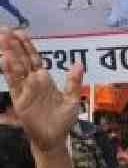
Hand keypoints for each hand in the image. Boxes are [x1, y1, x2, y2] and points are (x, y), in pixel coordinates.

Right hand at [0, 29, 82, 152]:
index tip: (21, 32)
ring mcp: (25, 90)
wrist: (54, 138)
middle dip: (14, 45)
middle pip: (22, 60)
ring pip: (16, 68)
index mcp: (45, 79)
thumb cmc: (64, 120)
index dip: (28, 46)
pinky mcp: (19, 99)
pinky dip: (9, 72)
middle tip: (6, 29)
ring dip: (9, 54)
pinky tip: (5, 59)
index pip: (35, 59)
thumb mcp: (72, 99)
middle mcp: (33, 82)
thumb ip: (73, 82)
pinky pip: (14, 83)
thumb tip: (79, 63)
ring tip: (3, 39)